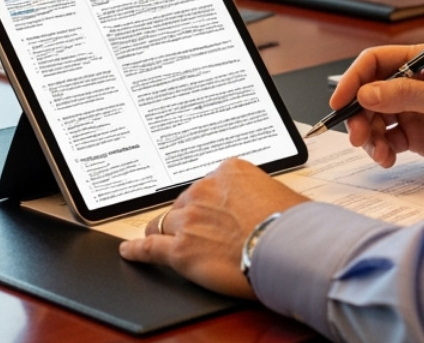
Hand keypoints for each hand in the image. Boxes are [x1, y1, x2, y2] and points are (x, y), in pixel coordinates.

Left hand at [118, 158, 306, 297]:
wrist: (290, 248)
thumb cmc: (294, 225)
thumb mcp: (281, 192)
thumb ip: (262, 192)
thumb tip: (270, 204)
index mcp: (229, 170)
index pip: (208, 184)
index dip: (210, 201)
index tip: (212, 209)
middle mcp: (204, 189)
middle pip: (186, 202)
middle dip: (191, 216)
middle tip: (204, 232)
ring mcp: (189, 219)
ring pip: (165, 223)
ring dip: (167, 231)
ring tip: (164, 239)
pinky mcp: (179, 250)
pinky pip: (149, 247)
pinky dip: (137, 250)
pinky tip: (129, 251)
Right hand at [332, 43, 423, 172]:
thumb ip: (405, 95)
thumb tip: (366, 93)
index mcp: (422, 62)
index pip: (375, 63)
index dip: (353, 80)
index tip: (340, 102)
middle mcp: (414, 84)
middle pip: (370, 95)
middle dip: (358, 115)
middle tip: (357, 137)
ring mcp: (415, 111)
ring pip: (375, 120)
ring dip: (369, 136)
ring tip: (379, 153)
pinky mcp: (419, 136)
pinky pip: (389, 140)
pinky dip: (382, 150)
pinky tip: (389, 159)